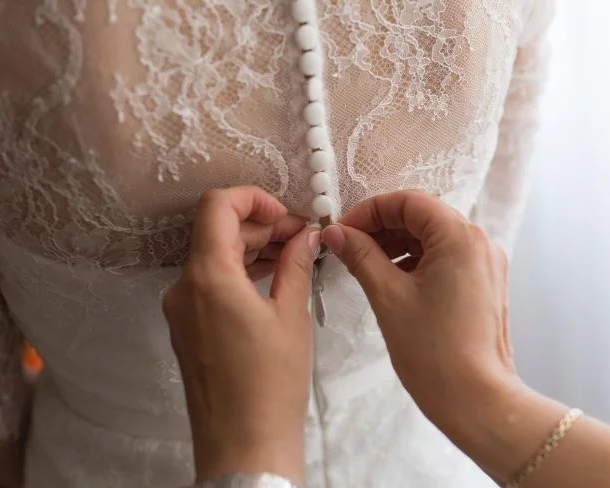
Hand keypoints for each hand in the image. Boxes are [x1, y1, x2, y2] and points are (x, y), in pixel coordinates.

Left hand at [163, 186, 319, 484]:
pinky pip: (210, 283)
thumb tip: (306, 235)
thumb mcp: (291, 316)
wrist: (244, 445)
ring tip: (294, 254)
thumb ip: (296, 264)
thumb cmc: (271, 384)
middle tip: (302, 235)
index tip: (286, 214)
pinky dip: (239, 272)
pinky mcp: (187, 328)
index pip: (217, 206)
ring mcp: (181, 309)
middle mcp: (184, 288)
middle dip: (261, 225)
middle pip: (217, 231)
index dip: (253, 198)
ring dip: (251, 248)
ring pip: (214, 257)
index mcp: (208, 277)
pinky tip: (272, 277)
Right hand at [322, 191, 525, 474]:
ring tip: (364, 265)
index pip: (409, 202)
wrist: (476, 400)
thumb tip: (336, 233)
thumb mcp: (388, 296)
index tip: (343, 230)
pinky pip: (445, 259)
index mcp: (460, 237)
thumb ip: (361, 256)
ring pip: (433, 238)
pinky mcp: (484, 285)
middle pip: (422, 217)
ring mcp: (486, 264)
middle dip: (382, 227)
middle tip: (348, 247)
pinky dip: (415, 261)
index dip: (370, 211)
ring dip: (397, 245)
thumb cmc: (435, 352)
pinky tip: (390, 279)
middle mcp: (480, 243)